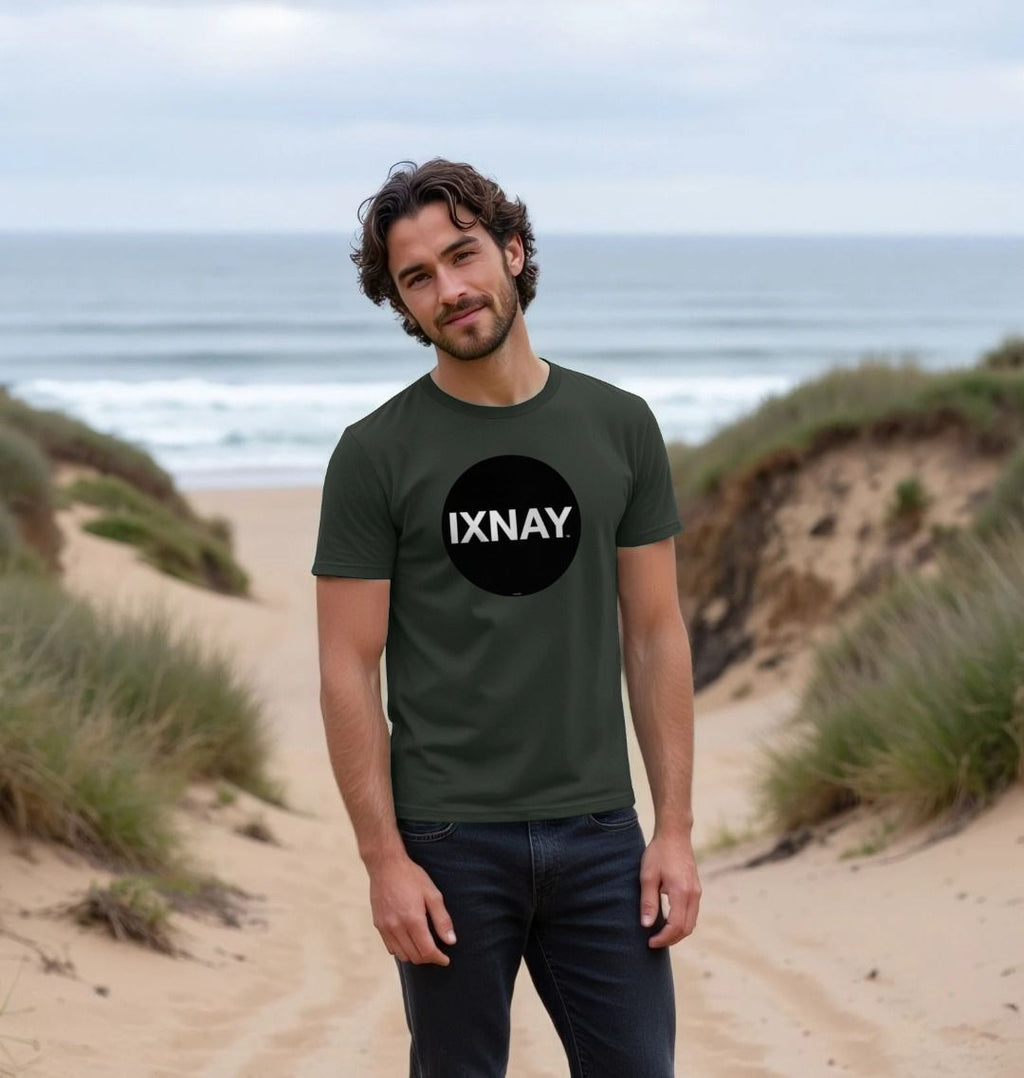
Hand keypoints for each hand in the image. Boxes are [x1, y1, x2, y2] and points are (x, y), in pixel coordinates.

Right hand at [368, 853, 457, 965]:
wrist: (385, 865)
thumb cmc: (412, 877)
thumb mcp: (432, 894)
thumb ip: (442, 919)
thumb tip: (451, 941)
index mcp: (413, 920)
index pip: (427, 951)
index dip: (439, 958)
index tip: (446, 959)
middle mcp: (397, 927)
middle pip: (415, 956)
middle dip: (429, 958)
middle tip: (438, 953)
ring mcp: (386, 927)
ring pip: (402, 955)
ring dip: (415, 956)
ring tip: (424, 948)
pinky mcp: (378, 925)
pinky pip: (391, 948)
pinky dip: (402, 950)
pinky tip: (410, 941)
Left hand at [639, 832, 700, 947]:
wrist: (675, 835)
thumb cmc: (659, 853)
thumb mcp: (648, 876)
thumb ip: (648, 902)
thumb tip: (646, 925)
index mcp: (682, 893)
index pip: (676, 926)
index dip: (663, 938)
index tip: (649, 942)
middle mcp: (694, 895)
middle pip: (687, 928)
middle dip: (671, 939)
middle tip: (654, 942)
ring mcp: (697, 892)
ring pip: (692, 922)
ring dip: (678, 933)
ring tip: (660, 934)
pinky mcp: (696, 889)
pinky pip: (693, 913)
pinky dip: (683, 923)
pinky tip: (669, 922)